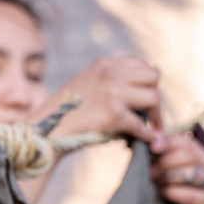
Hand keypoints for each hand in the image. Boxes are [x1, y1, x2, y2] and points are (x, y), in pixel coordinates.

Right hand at [47, 55, 166, 149]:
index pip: (142, 64)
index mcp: (105, 63)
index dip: (146, 82)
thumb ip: (111, 80)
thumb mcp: (88, 82)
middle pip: (154, 77)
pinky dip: (147, 135)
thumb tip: (142, 89)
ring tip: (153, 127)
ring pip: (154, 98)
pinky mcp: (114, 115)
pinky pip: (141, 125)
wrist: (47, 128)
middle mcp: (111, 73)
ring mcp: (113, 93)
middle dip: (155, 94)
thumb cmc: (66, 110)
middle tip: (152, 112)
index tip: (146, 96)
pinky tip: (149, 140)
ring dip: (156, 115)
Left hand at [149, 134, 203, 203]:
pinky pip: (192, 195)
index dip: (168, 142)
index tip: (152, 148)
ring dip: (170, 177)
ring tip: (158, 184)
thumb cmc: (164, 188)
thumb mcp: (161, 168)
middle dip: (167, 162)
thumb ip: (160, 153)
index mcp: (199, 155)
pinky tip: (164, 193)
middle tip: (152, 173)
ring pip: (193, 172)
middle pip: (190, 154)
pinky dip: (175, 193)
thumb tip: (153, 136)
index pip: (187, 142)